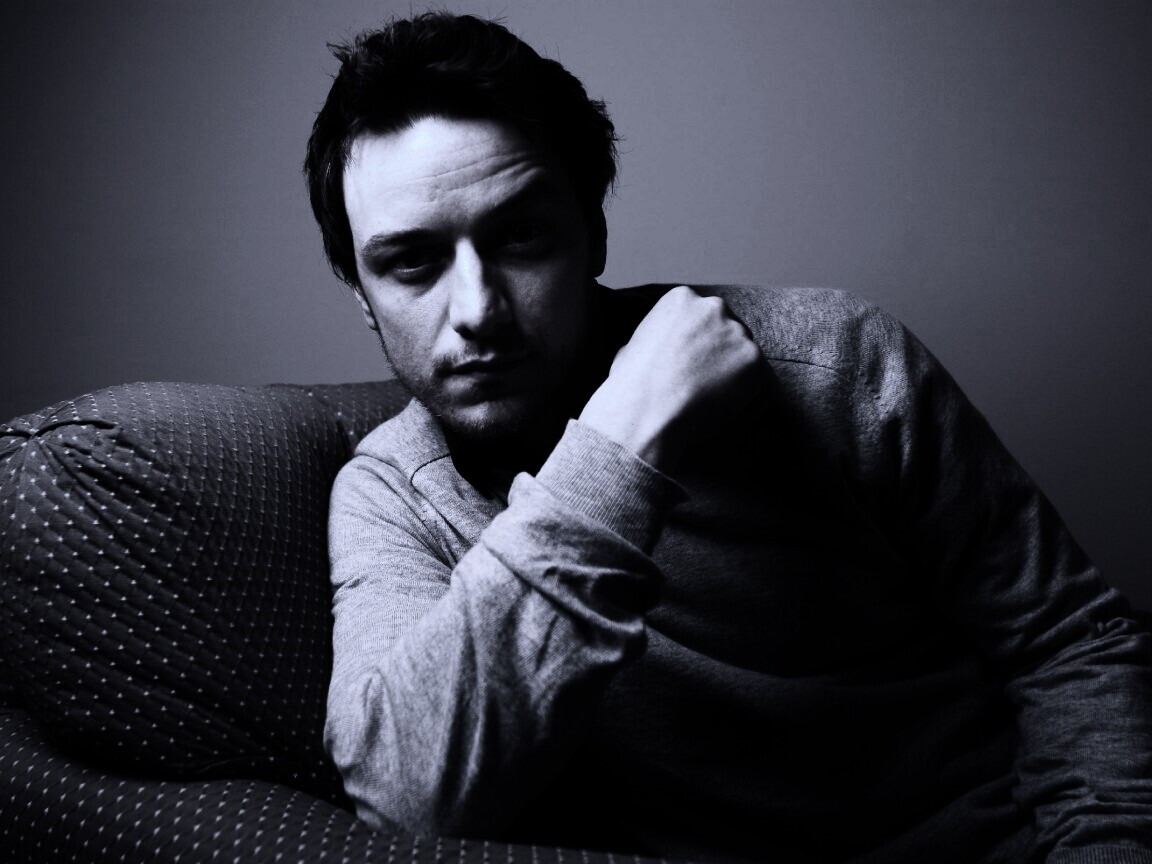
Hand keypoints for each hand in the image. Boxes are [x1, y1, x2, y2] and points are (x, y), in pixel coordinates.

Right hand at [579, 286, 763, 472]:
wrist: (644, 412)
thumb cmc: (630, 387)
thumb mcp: (631, 347)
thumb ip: (657, 340)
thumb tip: (660, 349)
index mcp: (681, 299)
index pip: (702, 319)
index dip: (698, 348)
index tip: (692, 370)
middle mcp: (713, 307)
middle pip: (728, 332)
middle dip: (721, 359)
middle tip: (707, 389)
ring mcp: (737, 331)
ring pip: (745, 358)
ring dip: (736, 381)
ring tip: (713, 409)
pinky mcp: (754, 359)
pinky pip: (761, 385)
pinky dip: (749, 404)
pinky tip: (726, 419)